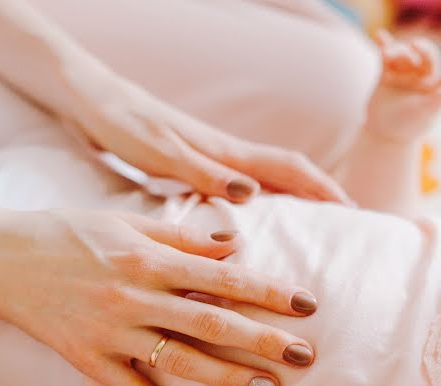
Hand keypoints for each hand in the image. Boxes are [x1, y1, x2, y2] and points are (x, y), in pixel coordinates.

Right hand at [0, 208, 317, 385]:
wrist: (0, 258)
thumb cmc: (70, 233)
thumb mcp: (128, 224)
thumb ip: (183, 238)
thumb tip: (235, 247)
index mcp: (149, 258)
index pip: (224, 278)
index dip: (269, 292)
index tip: (308, 304)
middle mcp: (135, 296)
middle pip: (211, 322)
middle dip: (262, 339)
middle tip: (305, 355)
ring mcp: (112, 333)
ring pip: (180, 361)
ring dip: (227, 377)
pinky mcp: (90, 361)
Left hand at [63, 62, 350, 204]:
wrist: (87, 99)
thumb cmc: (119, 122)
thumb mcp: (159, 151)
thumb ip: (202, 173)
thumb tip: (252, 196)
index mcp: (222, 152)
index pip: (289, 168)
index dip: (323, 189)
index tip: (353, 212)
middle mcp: (223, 156)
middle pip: (287, 175)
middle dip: (320, 198)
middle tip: (348, 229)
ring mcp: (210, 160)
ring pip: (267, 182)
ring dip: (295, 203)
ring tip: (314, 232)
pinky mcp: (192, 167)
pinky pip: (240, 188)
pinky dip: (262, 204)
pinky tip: (256, 224)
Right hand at [365, 31, 440, 142]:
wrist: (383, 133)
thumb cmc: (407, 128)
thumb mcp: (423, 116)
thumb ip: (435, 102)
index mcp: (436, 89)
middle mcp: (422, 79)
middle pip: (426, 57)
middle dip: (422, 49)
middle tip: (415, 45)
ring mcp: (405, 75)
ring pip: (405, 55)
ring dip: (399, 52)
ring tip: (387, 56)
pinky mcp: (387, 74)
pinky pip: (387, 57)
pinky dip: (384, 46)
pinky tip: (379, 35)